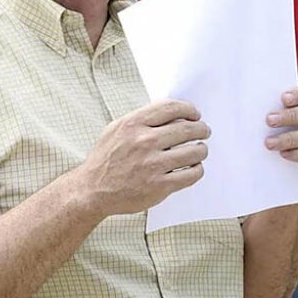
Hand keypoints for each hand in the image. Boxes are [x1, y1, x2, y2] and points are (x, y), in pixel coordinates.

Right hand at [75, 99, 209, 216]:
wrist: (93, 189)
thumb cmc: (106, 159)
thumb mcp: (116, 129)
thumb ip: (141, 120)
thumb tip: (169, 114)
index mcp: (133, 124)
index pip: (171, 108)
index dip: (189, 109)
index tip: (195, 114)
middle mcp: (144, 141)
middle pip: (187, 129)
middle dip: (201, 129)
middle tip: (204, 131)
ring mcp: (153, 164)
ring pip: (194, 152)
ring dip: (202, 149)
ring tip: (200, 150)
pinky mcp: (160, 186)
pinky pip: (191, 174)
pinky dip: (197, 169)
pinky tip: (194, 167)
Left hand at [264, 83, 297, 185]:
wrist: (286, 173)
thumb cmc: (277, 140)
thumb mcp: (273, 125)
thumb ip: (269, 113)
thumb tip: (243, 103)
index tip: (283, 98)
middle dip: (290, 116)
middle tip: (269, 120)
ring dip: (290, 138)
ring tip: (269, 143)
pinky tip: (285, 155)